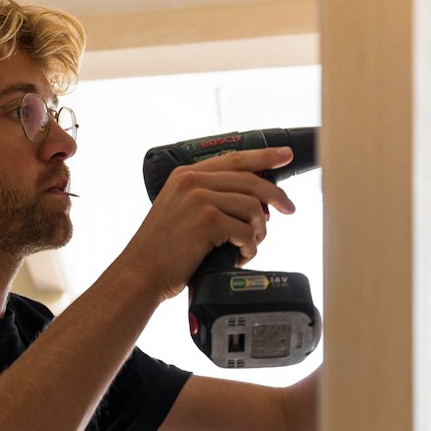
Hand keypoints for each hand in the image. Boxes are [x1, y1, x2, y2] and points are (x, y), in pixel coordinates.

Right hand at [122, 146, 296, 300]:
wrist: (141, 274)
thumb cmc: (160, 252)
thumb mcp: (179, 213)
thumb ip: (208, 201)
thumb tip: (254, 205)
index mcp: (185, 176)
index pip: (234, 159)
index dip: (263, 156)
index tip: (284, 156)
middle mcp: (192, 181)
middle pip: (250, 180)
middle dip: (276, 196)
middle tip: (288, 209)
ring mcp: (199, 199)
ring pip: (252, 207)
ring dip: (259, 230)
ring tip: (250, 245)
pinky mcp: (208, 221)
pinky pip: (246, 231)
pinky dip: (249, 247)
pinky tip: (240, 256)